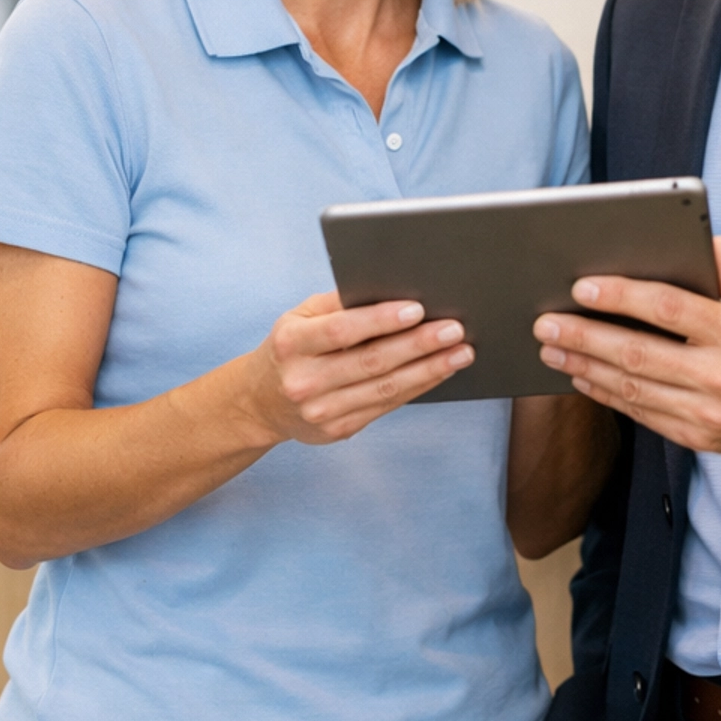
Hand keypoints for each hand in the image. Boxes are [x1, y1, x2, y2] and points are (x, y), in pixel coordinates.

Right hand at [249, 293, 473, 445]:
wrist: (259, 403)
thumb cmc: (291, 348)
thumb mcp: (300, 317)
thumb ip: (339, 303)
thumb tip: (392, 290)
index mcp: (291, 343)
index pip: (341, 330)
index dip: (381, 320)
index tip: (417, 309)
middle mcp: (303, 380)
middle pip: (371, 361)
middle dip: (419, 345)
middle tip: (454, 330)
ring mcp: (321, 410)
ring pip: (385, 388)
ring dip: (429, 370)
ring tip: (461, 352)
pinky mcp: (338, 429)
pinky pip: (386, 406)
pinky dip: (418, 387)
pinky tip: (439, 372)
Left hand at [534, 237, 720, 458]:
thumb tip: (710, 244)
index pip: (670, 310)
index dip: (622, 297)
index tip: (583, 287)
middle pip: (639, 354)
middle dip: (585, 336)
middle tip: (547, 322)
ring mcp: (709, 413)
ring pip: (633, 389)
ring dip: (585, 367)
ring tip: (552, 348)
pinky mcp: (698, 437)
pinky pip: (643, 414)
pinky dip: (607, 395)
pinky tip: (582, 376)